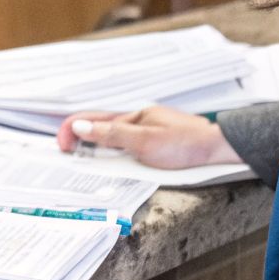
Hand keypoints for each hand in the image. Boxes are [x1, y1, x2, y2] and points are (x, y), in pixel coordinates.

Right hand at [55, 105, 243, 168]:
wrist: (216, 150)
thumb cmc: (185, 144)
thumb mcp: (144, 142)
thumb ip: (112, 135)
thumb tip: (81, 127)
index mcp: (131, 118)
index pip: (92, 119)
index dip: (72, 130)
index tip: (62, 146)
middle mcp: (137, 122)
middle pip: (99, 127)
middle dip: (78, 136)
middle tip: (65, 152)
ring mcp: (146, 132)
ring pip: (111, 137)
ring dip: (94, 145)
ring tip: (81, 158)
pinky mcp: (155, 144)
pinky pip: (125, 146)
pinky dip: (111, 151)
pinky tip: (111, 161)